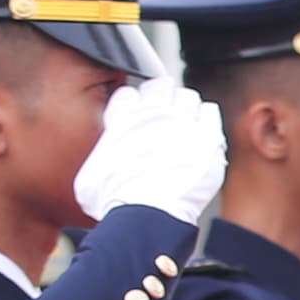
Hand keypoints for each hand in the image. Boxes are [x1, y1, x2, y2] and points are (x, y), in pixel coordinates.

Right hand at [73, 75, 226, 227]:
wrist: (148, 212)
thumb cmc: (116, 201)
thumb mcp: (91, 179)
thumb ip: (99, 162)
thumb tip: (102, 166)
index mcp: (122, 118)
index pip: (128, 95)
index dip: (134, 107)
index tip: (138, 121)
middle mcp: (152, 112)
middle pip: (161, 87)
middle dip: (162, 100)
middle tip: (165, 121)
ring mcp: (182, 120)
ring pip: (187, 96)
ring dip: (186, 109)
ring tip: (185, 129)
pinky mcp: (207, 135)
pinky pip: (209, 111)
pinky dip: (206, 120)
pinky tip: (202, 137)